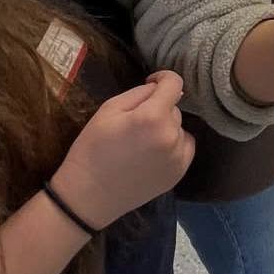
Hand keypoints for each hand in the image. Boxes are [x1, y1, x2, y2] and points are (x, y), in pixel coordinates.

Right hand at [52, 71, 195, 226]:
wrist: (88, 196)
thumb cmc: (92, 149)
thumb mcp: (109, 109)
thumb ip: (140, 93)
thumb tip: (161, 88)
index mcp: (153, 117)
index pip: (175, 83)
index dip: (162, 78)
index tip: (151, 83)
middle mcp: (172, 136)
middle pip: (174, 108)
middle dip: (158, 108)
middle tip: (134, 123)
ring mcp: (178, 157)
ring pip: (179, 127)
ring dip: (166, 127)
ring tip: (141, 141)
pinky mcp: (179, 173)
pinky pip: (184, 146)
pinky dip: (173, 144)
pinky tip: (152, 153)